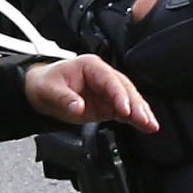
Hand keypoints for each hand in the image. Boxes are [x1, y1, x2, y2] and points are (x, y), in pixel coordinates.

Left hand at [23, 55, 157, 131]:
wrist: (40, 91)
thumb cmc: (46, 84)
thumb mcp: (50, 91)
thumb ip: (65, 99)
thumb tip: (78, 107)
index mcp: (91, 67)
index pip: (110, 80)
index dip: (119, 95)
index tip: (125, 110)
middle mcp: (103, 76)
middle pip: (125, 89)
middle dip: (136, 106)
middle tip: (144, 120)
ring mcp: (107, 91)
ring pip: (129, 100)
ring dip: (141, 112)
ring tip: (151, 125)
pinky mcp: (107, 104)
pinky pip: (124, 110)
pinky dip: (135, 118)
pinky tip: (146, 126)